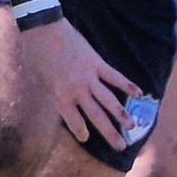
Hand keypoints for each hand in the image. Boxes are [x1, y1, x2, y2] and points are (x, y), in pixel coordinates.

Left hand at [20, 17, 140, 149]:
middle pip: (96, 116)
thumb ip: (54, 95)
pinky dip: (127, 85)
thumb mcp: (40, 81)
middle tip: (121, 146)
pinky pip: (115, 76)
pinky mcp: (96, 62)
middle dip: (109, 133)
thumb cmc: (37, 56)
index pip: (74, 121)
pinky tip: (139, 94)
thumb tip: (65, 107)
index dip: (80, 131)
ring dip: (121, 114)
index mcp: (59, 97)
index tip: (86, 138)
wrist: (43, 29)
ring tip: (132, 126)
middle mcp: (76, 90)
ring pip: (109, 100)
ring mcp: (88, 76)